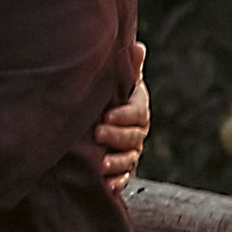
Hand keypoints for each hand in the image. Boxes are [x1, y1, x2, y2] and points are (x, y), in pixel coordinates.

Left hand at [95, 48, 150, 190]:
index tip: (107, 115)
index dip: (125, 115)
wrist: (92, 122)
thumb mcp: (114, 83)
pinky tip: (107, 185)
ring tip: (102, 164)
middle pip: (135, 137)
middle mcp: (137, 132)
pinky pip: (124, 178)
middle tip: (98, 134)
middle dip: (117, 136)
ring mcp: (130, 152)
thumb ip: (126, 68)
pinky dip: (117, 182)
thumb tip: (138, 46)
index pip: (138, 113)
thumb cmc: (105, 97)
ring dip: (118, 162)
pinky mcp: (121, 170)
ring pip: (130, 159)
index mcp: (137, 109)